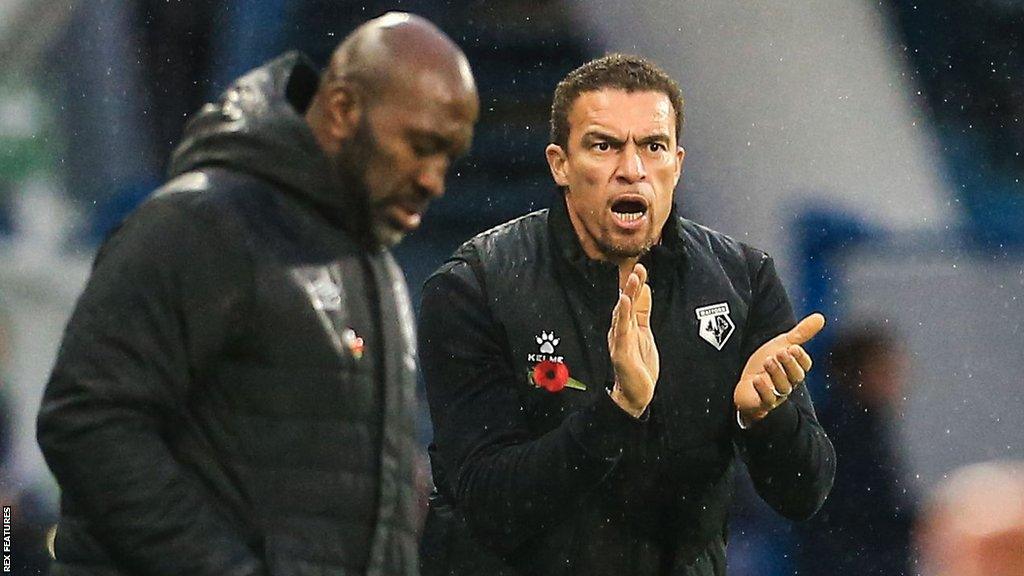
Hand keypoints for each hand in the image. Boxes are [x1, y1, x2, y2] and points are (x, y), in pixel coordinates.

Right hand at [608, 263, 658, 417]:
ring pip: (622, 313)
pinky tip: (624, 302)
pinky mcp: (621, 351)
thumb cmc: (639, 364)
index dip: (636, 285)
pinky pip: (621, 330)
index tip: (642, 268)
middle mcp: (620, 331)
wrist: (636, 394)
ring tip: (633, 279)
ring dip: (627, 295)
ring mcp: (619, 340)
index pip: (631, 301)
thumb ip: (642, 312)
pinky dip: (622, 315)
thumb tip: (645, 289)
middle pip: (625, 304)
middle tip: (638, 268)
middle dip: (631, 286)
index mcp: (626, 326)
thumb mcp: (644, 332)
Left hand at [734, 313, 824, 425]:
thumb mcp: (782, 345)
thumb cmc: (765, 366)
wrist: (745, 386)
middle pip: (795, 377)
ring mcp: (776, 395)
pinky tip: (756, 379)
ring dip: (776, 373)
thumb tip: (820, 317)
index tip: (794, 348)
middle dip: (789, 364)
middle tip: (780, 352)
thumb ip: (801, 334)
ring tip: (768, 361)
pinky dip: (763, 390)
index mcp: (794, 370)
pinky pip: (766, 400)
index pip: (804, 366)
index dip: (800, 358)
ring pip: (783, 387)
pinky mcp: (762, 403)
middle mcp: (788, 383)